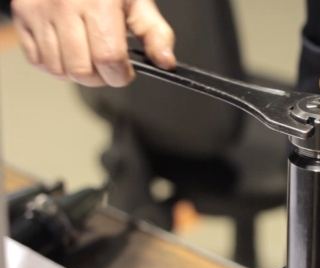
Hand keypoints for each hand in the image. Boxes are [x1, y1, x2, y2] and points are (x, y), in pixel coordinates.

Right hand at [11, 0, 175, 86]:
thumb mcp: (138, 3)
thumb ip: (156, 35)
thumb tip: (166, 63)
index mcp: (98, 2)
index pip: (108, 59)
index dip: (121, 75)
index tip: (126, 71)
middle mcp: (64, 6)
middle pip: (81, 71)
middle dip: (101, 78)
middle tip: (108, 66)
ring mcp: (39, 11)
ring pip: (58, 70)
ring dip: (78, 73)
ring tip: (89, 55)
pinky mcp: (22, 16)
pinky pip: (37, 61)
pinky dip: (55, 64)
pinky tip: (69, 49)